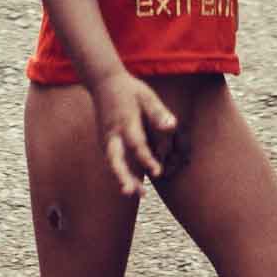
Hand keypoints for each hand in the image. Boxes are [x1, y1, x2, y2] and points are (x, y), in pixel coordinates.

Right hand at [89, 71, 178, 197]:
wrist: (104, 83)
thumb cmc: (130, 90)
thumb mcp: (146, 96)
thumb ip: (158, 112)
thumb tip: (172, 125)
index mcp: (125, 121)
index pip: (136, 144)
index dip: (146, 159)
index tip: (158, 172)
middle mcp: (112, 132)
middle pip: (114, 158)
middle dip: (122, 175)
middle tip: (130, 192)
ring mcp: (105, 138)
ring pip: (111, 162)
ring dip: (122, 178)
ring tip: (137, 194)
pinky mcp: (104, 141)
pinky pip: (111, 160)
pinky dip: (120, 173)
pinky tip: (132, 184)